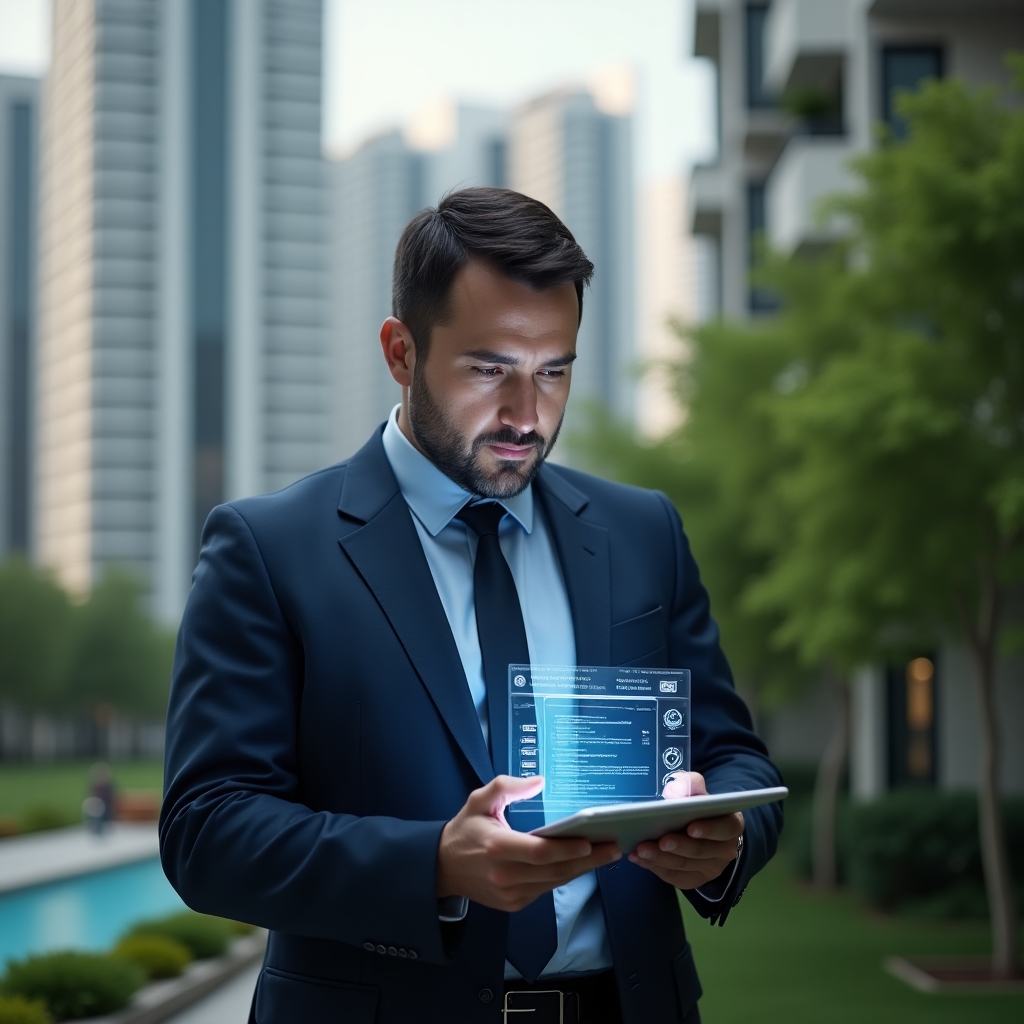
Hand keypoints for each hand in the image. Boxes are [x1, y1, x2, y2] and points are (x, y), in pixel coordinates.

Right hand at [437, 775, 620, 912]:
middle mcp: (504, 875)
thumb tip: (540, 781)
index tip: (590, 841)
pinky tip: (580, 864)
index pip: (539, 852)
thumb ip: (508, 786)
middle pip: (554, 870)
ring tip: (604, 855)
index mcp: (497, 847)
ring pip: (554, 882)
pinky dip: (563, 876)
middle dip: (588, 860)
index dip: (566, 848)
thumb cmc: (465, 829)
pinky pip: (545, 890)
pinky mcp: (513, 903)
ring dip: (581, 869)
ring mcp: (510, 893)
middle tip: (613, 848)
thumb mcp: (480, 799)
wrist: (442, 866)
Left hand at [626, 771, 743, 890]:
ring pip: (685, 866)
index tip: (690, 828)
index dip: (709, 829)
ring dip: (661, 858)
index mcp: (731, 824)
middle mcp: (725, 850)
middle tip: (661, 841)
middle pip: (701, 851)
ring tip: (641, 849)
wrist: (701, 827)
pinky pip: (675, 877)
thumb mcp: (696, 789)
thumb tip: (674, 792)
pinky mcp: (695, 878)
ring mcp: (711, 868)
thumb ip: (689, 784)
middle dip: (679, 846)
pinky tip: (639, 858)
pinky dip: (655, 867)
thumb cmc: (698, 806)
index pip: (726, 828)